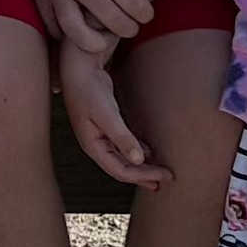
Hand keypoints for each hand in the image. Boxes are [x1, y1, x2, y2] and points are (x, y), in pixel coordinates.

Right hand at [7, 0, 162, 47]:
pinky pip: (51, 23)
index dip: (143, 13)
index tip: (147, 15)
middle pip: (109, 19)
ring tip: (103, 43)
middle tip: (132, 28)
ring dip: (94, 42)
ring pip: (76, 31)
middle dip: (127, 29)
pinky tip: (77, 32)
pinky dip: (65, 34)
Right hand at [59, 29, 166, 186]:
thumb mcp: (106, 114)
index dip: (142, 176)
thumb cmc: (89, 90)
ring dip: (142, 165)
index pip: (120, 171)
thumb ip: (122, 137)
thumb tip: (138, 160)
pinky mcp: (107, 125)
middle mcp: (96, 145)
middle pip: (122, 168)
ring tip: (160, 171)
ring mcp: (101, 136)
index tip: (164, 176)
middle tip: (167, 178)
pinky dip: (138, 151)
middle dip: (144, 175)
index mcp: (93, 146)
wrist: (79, 68)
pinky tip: (149, 152)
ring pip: (124, 158)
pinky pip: (124, 146)